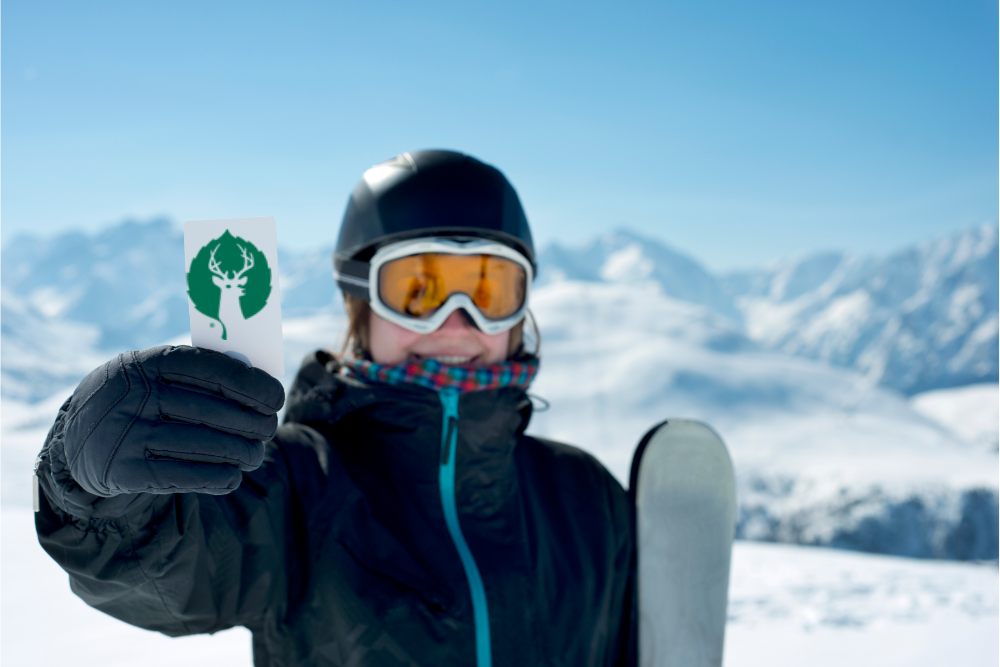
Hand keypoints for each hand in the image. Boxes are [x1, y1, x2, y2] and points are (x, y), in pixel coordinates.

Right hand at [62, 346, 284, 496]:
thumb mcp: (155, 376)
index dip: (248, 384)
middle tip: (270, 429)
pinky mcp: (125, 472)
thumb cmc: (140, 400)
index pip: (207, 369)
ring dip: (241, 453)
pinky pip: (184, 476)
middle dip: (252, 423)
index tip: (276, 398)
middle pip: (212, 411)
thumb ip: (197, 375)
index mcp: (146, 364)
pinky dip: (217, 477)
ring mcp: (127, 435)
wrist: (79, 440)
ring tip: (255, 454)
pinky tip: (233, 475)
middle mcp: (134, 397)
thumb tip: (259, 385)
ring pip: (204, 446)